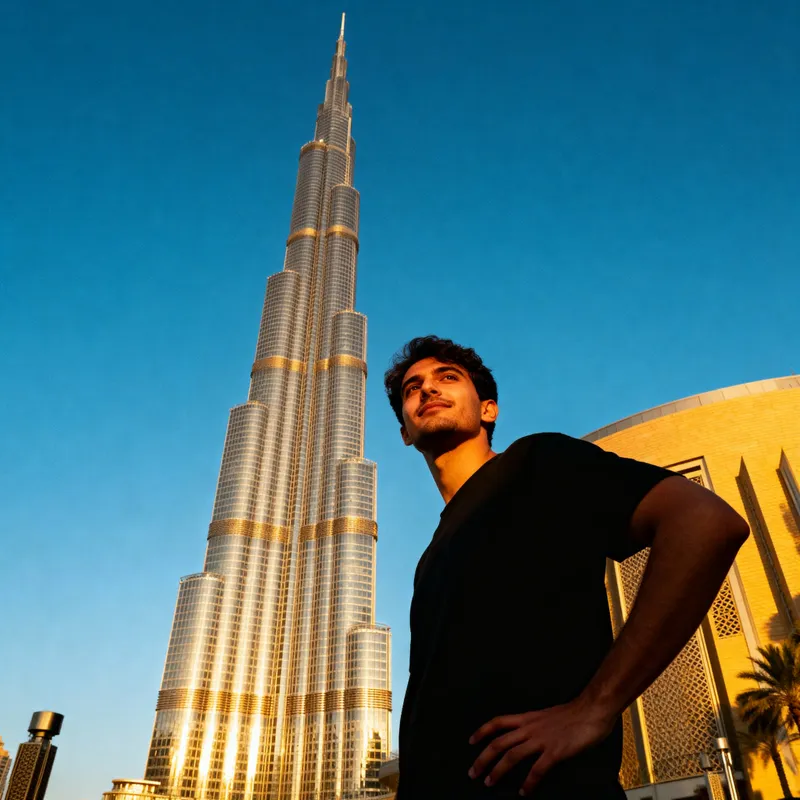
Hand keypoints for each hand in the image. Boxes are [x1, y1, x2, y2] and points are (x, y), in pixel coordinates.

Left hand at [467, 697, 615, 795]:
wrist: (592, 709)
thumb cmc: (574, 713)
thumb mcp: (547, 716)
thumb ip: (535, 725)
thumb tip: (528, 736)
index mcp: (528, 719)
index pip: (498, 722)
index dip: (482, 731)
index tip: (471, 741)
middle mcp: (530, 728)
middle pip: (499, 742)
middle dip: (483, 758)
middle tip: (473, 772)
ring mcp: (542, 740)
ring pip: (512, 755)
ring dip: (498, 770)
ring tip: (489, 782)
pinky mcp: (555, 751)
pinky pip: (537, 769)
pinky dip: (529, 782)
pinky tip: (524, 791)